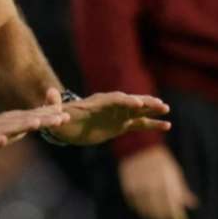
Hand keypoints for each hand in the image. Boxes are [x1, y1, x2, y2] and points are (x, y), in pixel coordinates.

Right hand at [0, 105, 70, 158]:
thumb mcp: (7, 130)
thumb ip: (22, 127)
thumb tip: (40, 121)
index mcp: (12, 121)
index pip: (34, 116)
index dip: (50, 116)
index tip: (67, 115)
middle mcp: (5, 123)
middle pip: (28, 120)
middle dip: (45, 119)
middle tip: (62, 117)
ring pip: (10, 128)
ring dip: (23, 125)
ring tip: (37, 123)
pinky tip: (1, 140)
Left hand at [44, 88, 170, 145]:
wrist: (66, 126)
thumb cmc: (61, 119)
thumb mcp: (56, 113)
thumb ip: (54, 104)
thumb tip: (49, 92)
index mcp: (97, 102)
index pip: (114, 100)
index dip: (126, 102)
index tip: (137, 106)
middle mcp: (110, 106)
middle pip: (130, 102)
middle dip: (144, 102)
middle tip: (160, 104)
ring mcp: (118, 114)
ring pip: (139, 111)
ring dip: (152, 110)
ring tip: (166, 109)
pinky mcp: (121, 124)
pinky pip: (140, 124)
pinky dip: (153, 124)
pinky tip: (167, 125)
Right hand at [119, 145, 197, 218]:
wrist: (139, 146)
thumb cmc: (161, 160)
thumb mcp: (174, 172)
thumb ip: (182, 190)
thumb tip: (193, 204)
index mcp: (166, 184)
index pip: (171, 208)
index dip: (175, 218)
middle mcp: (152, 187)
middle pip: (158, 212)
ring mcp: (139, 188)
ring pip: (145, 211)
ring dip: (151, 216)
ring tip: (155, 218)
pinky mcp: (128, 187)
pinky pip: (134, 205)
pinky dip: (139, 209)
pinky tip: (143, 210)